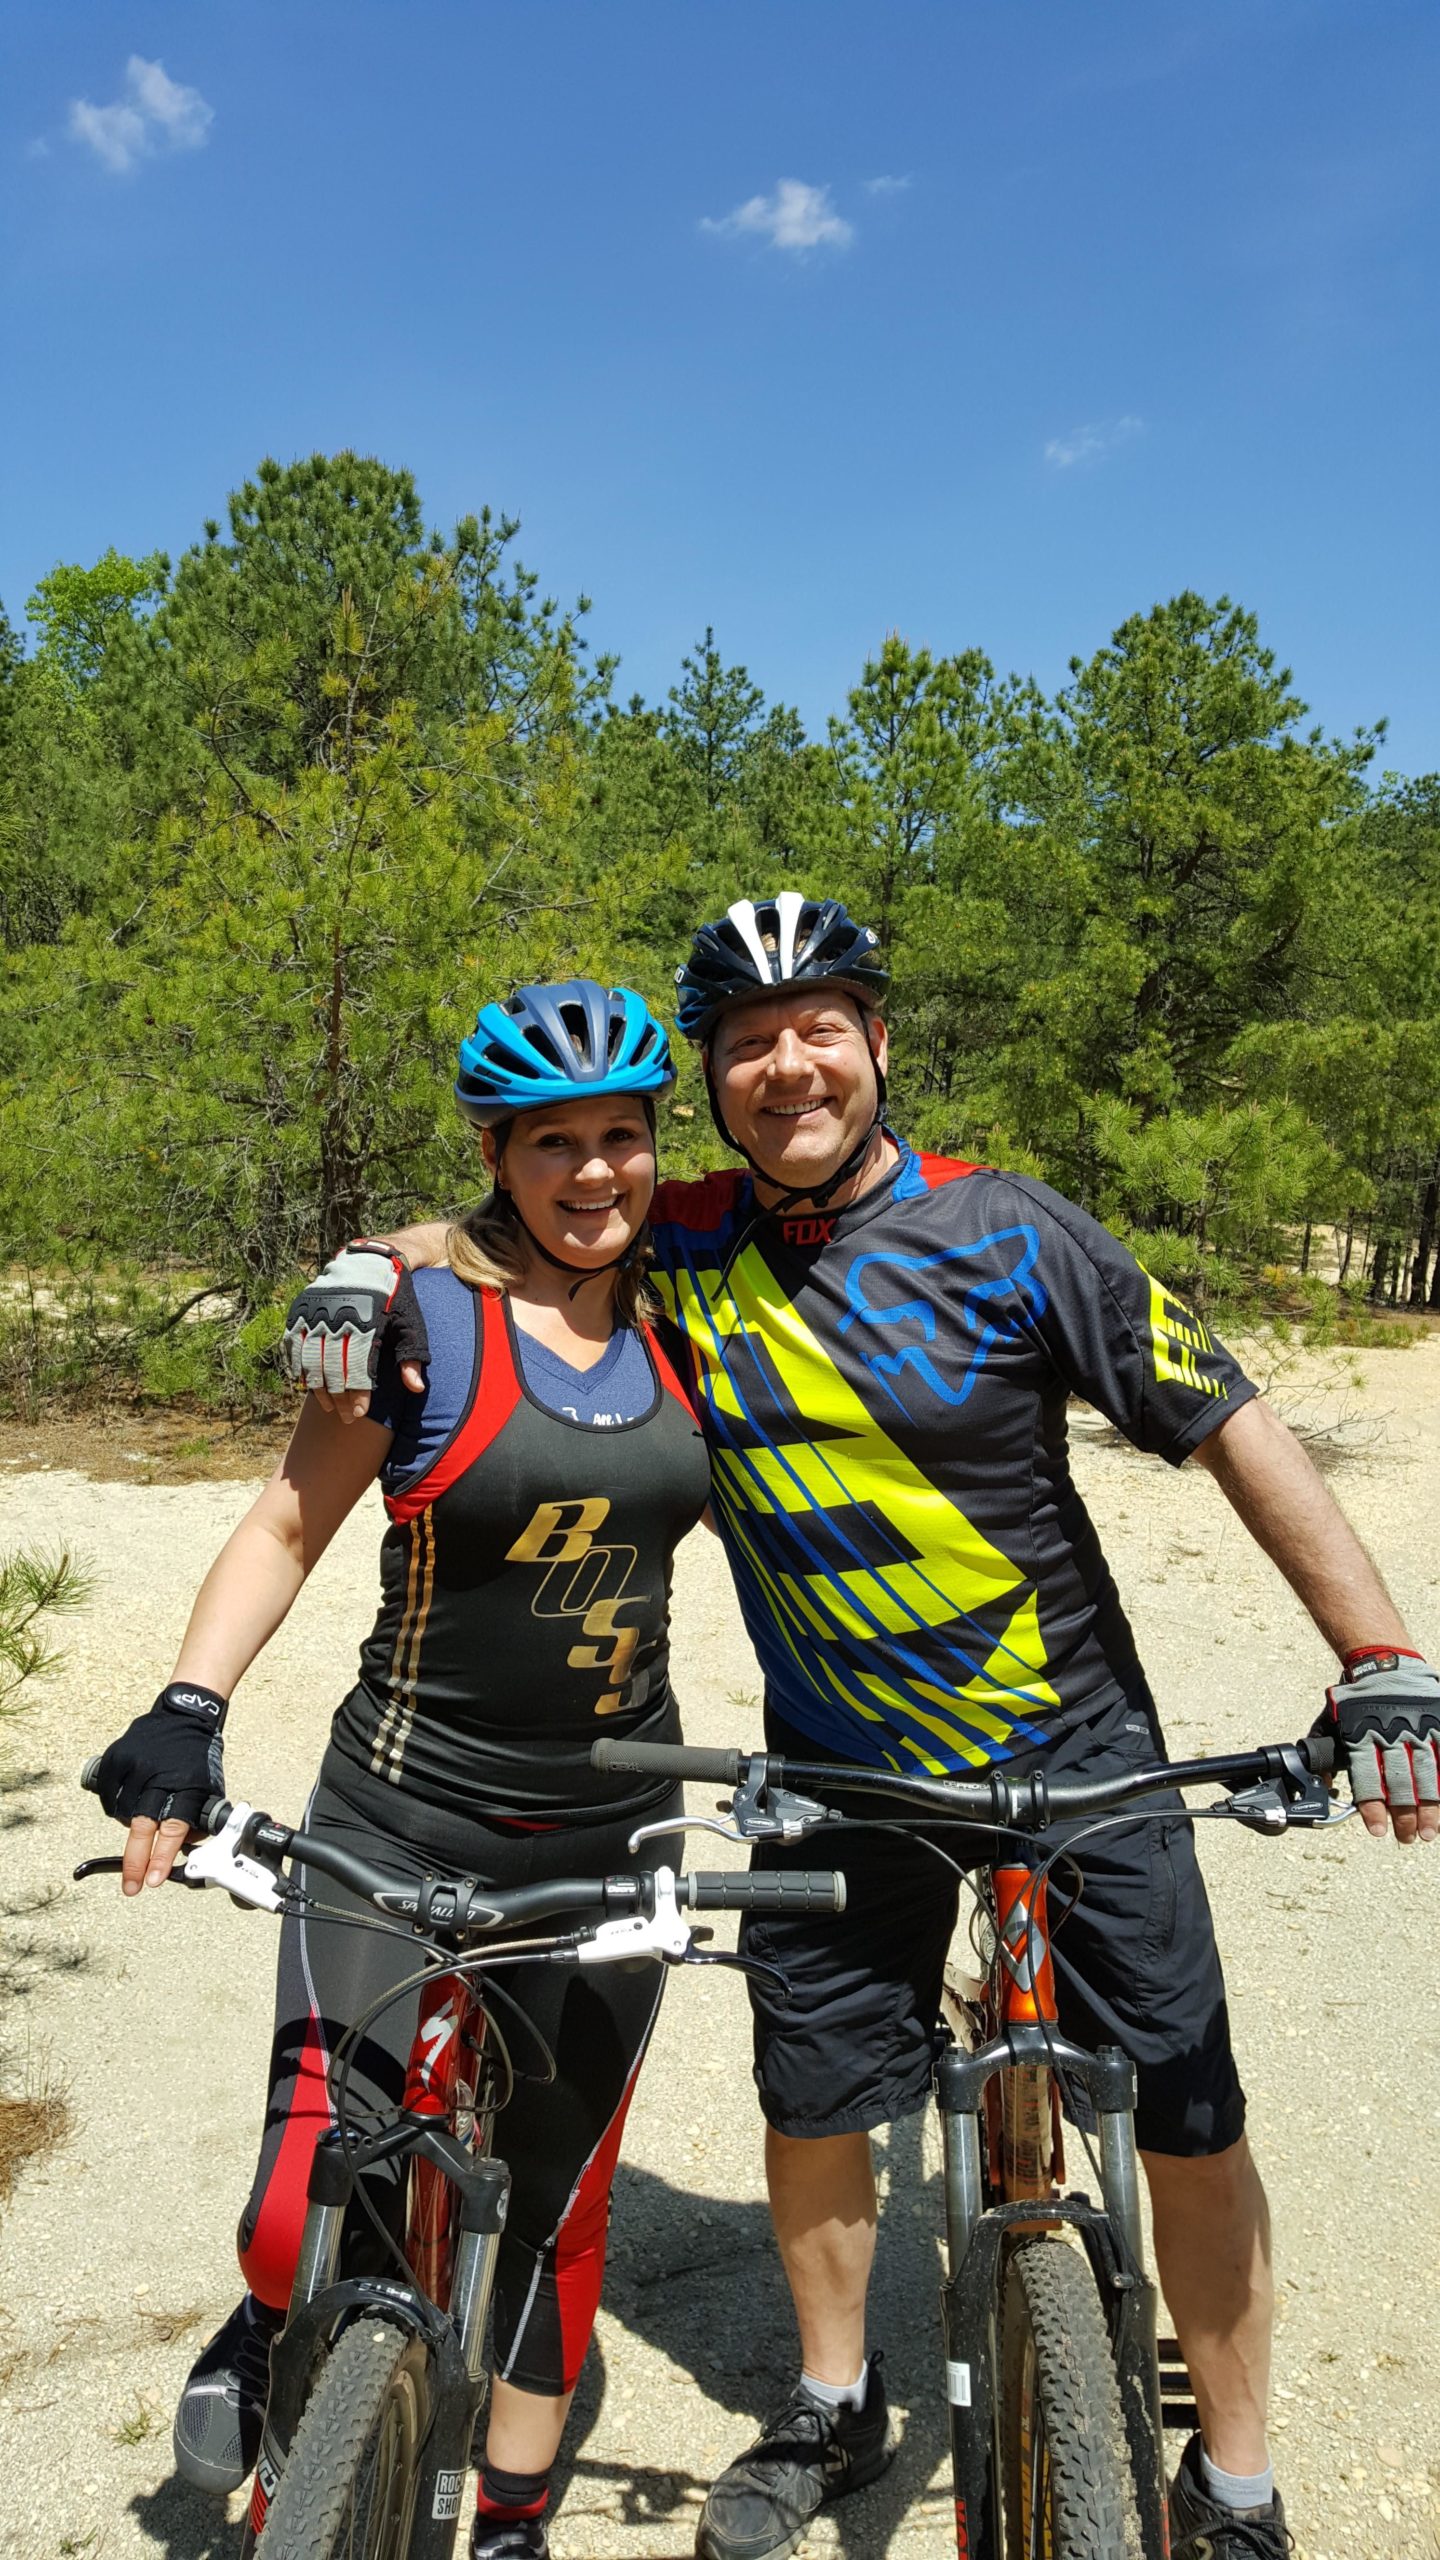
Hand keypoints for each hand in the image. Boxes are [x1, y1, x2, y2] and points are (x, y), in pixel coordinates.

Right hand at [91, 1682, 227, 1895]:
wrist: (185, 1714)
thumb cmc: (198, 1755)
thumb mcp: (210, 1787)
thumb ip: (198, 1819)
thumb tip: (183, 1851)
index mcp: (186, 1788)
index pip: (173, 1830)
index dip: (161, 1858)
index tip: (154, 1880)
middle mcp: (159, 1779)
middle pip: (142, 1828)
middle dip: (135, 1862)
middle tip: (131, 1886)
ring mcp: (136, 1767)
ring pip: (123, 1814)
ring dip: (130, 1827)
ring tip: (141, 1821)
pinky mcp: (118, 1758)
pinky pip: (109, 1796)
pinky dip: (114, 1806)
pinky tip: (125, 1806)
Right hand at [281, 1241, 430, 1421]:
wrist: (369, 1260)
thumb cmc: (394, 1298)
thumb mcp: (411, 1323)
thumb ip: (412, 1355)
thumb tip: (416, 1389)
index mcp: (367, 1321)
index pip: (359, 1366)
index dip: (358, 1393)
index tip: (360, 1413)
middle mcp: (339, 1317)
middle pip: (334, 1367)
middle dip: (339, 1397)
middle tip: (346, 1417)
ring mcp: (316, 1312)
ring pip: (311, 1358)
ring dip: (317, 1387)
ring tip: (328, 1406)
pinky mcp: (301, 1309)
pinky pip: (293, 1344)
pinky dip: (297, 1366)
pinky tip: (306, 1384)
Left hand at [1315, 1647, 1439, 1843]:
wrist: (1384, 1661)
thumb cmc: (1356, 1697)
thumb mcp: (1332, 1720)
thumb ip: (1324, 1752)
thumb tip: (1320, 1783)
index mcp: (1362, 1733)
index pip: (1368, 1778)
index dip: (1373, 1808)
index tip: (1376, 1830)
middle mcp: (1391, 1732)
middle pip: (1401, 1782)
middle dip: (1405, 1815)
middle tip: (1407, 1837)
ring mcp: (1419, 1728)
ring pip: (1427, 1774)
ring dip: (1429, 1808)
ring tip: (1429, 1832)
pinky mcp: (1438, 1723)